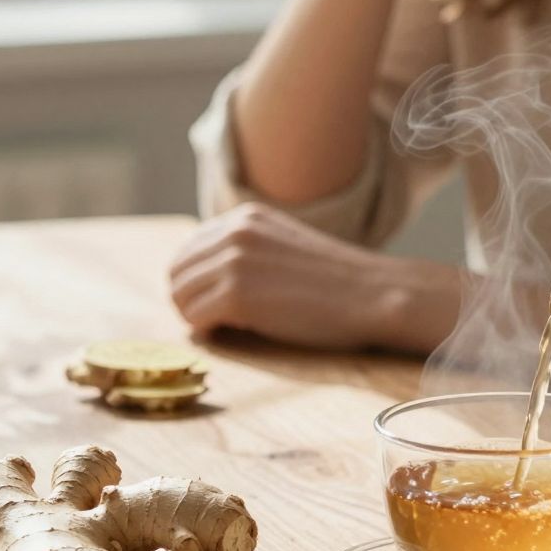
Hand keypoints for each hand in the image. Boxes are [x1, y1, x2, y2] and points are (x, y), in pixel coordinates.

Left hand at [168, 203, 409, 348]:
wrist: (374, 295)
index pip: (188, 250)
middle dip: (190, 301)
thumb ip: (248, 251)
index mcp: (245, 217)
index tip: (214, 302)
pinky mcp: (236, 295)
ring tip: (230, 327)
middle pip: (176, 273)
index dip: (195, 281)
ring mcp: (233, 262)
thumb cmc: (338, 282)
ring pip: (180, 297)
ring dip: (197, 317)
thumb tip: (206, 280)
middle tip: (217, 322)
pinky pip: (195, 319)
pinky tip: (234, 333)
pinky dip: (207, 332)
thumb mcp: (285, 246)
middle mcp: (234, 232)